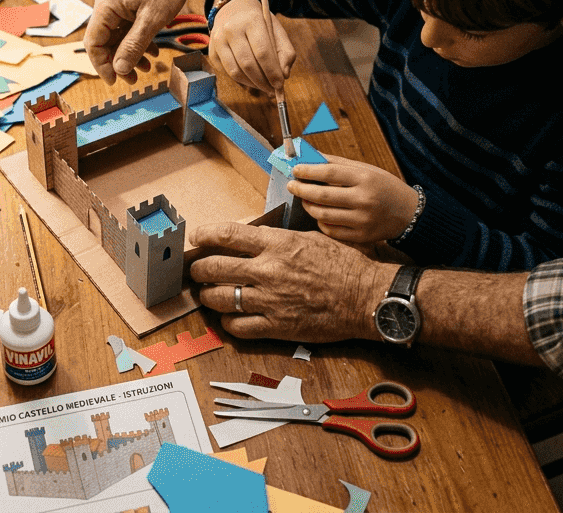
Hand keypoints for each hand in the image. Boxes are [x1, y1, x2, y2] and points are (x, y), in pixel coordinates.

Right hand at [85, 0, 198, 83]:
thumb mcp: (152, 19)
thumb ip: (134, 45)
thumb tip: (119, 69)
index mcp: (106, 6)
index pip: (93, 43)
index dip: (102, 65)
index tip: (115, 81)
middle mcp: (107, 3)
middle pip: (104, 40)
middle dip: (118, 61)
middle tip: (134, 78)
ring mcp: (118, 1)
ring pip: (117, 35)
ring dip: (130, 53)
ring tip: (147, 66)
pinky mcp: (129, 0)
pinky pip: (127, 26)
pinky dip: (137, 40)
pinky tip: (152, 49)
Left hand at [187, 222, 390, 341]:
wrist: (366, 297)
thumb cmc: (344, 265)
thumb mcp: (310, 238)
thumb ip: (278, 239)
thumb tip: (252, 236)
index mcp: (277, 244)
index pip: (227, 235)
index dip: (204, 235)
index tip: (196, 238)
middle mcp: (268, 271)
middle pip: (214, 268)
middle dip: (198, 269)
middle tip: (196, 270)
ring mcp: (270, 301)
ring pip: (219, 299)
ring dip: (208, 296)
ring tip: (209, 293)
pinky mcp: (276, 327)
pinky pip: (237, 327)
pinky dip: (227, 322)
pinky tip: (230, 317)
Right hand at [208, 0, 295, 94]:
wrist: (233, 10)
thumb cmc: (258, 23)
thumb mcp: (276, 30)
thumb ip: (286, 52)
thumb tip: (284, 74)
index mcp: (251, 21)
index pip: (262, 52)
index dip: (272, 72)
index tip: (280, 84)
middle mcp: (231, 29)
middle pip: (248, 64)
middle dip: (263, 82)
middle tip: (273, 90)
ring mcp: (218, 41)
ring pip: (235, 72)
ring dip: (252, 84)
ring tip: (264, 86)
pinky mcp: (212, 52)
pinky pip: (227, 73)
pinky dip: (242, 81)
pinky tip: (251, 79)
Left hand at [288, 155, 418, 242]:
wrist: (409, 213)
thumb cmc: (384, 187)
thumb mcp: (366, 170)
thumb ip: (337, 163)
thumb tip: (310, 156)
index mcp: (365, 179)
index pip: (329, 172)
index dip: (308, 171)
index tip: (295, 170)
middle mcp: (364, 200)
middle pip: (322, 195)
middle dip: (301, 189)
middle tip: (292, 185)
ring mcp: (362, 220)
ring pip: (322, 214)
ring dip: (307, 205)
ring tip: (304, 198)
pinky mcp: (361, 236)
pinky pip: (331, 230)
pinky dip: (320, 221)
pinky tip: (320, 214)